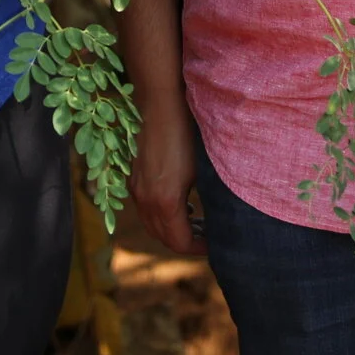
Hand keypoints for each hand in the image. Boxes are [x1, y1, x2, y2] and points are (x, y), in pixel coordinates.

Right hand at [130, 100, 205, 255]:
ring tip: (196, 222)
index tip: (215, 243)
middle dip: (186, 242)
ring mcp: (136, 190)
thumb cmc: (187, 135)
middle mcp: (146, 201)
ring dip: (172, 230)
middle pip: (164, 238)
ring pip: (152, 225)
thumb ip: (206, 199)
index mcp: (166, 202)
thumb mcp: (203, 171)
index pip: (180, 242)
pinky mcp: (134, 179)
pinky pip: (145, 210)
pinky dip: (161, 216)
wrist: (161, 106)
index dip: (198, 248)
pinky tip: (180, 204)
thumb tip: (220, 219)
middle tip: (208, 236)